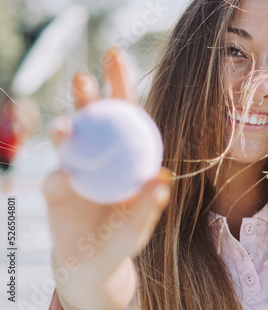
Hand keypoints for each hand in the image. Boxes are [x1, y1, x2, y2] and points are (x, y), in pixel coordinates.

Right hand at [43, 48, 170, 309]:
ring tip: (65, 126)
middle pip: (93, 117)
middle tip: (83, 75)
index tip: (115, 56)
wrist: (95, 261)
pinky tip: (66, 179)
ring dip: (64, 129)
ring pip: (68, 141)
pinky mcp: (54, 189)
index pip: (126, 113)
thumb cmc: (125, 236)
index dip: (120, 85)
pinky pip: (56, 180)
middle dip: (86, 93)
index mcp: (125, 152)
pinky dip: (61, 178)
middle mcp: (98, 153)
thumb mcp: (141, 222)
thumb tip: (163, 177)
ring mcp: (74, 168)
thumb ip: (150, 203)